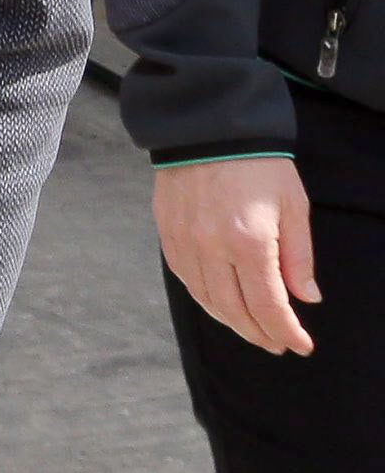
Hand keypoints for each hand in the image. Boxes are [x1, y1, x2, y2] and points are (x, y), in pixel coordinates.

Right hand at [155, 155, 319, 355]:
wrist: (208, 127)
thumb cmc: (259, 165)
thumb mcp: (293, 207)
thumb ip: (298, 257)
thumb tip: (304, 298)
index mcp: (249, 242)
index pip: (269, 305)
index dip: (286, 332)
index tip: (300, 345)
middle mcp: (212, 248)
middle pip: (235, 310)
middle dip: (259, 333)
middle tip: (277, 344)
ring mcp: (185, 241)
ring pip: (206, 299)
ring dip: (232, 321)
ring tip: (252, 328)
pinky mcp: (167, 233)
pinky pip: (185, 278)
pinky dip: (205, 297)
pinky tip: (220, 302)